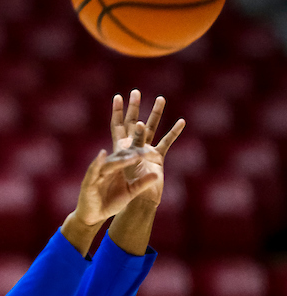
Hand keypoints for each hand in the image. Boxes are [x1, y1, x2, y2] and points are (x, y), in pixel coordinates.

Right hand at [71, 148, 159, 227]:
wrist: (95, 216)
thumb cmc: (110, 203)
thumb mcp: (130, 192)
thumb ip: (141, 183)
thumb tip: (157, 174)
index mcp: (117, 169)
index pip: (129, 156)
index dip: (140, 153)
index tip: (153, 153)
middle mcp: (107, 168)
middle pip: (119, 155)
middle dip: (131, 153)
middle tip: (145, 152)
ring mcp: (97, 174)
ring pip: (109, 163)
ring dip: (120, 159)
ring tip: (133, 157)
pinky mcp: (88, 181)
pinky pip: (93, 170)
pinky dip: (97, 162)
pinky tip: (103, 153)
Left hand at [109, 89, 185, 205]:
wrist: (135, 204)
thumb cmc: (120, 192)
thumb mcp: (115, 173)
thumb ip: (114, 159)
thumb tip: (114, 144)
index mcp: (120, 148)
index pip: (117, 126)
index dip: (116, 112)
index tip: (117, 97)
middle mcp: (133, 147)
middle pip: (133, 123)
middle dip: (134, 107)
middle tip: (135, 91)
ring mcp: (146, 151)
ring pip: (151, 128)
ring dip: (155, 114)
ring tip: (160, 98)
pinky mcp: (157, 158)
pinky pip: (166, 142)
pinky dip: (173, 132)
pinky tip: (181, 121)